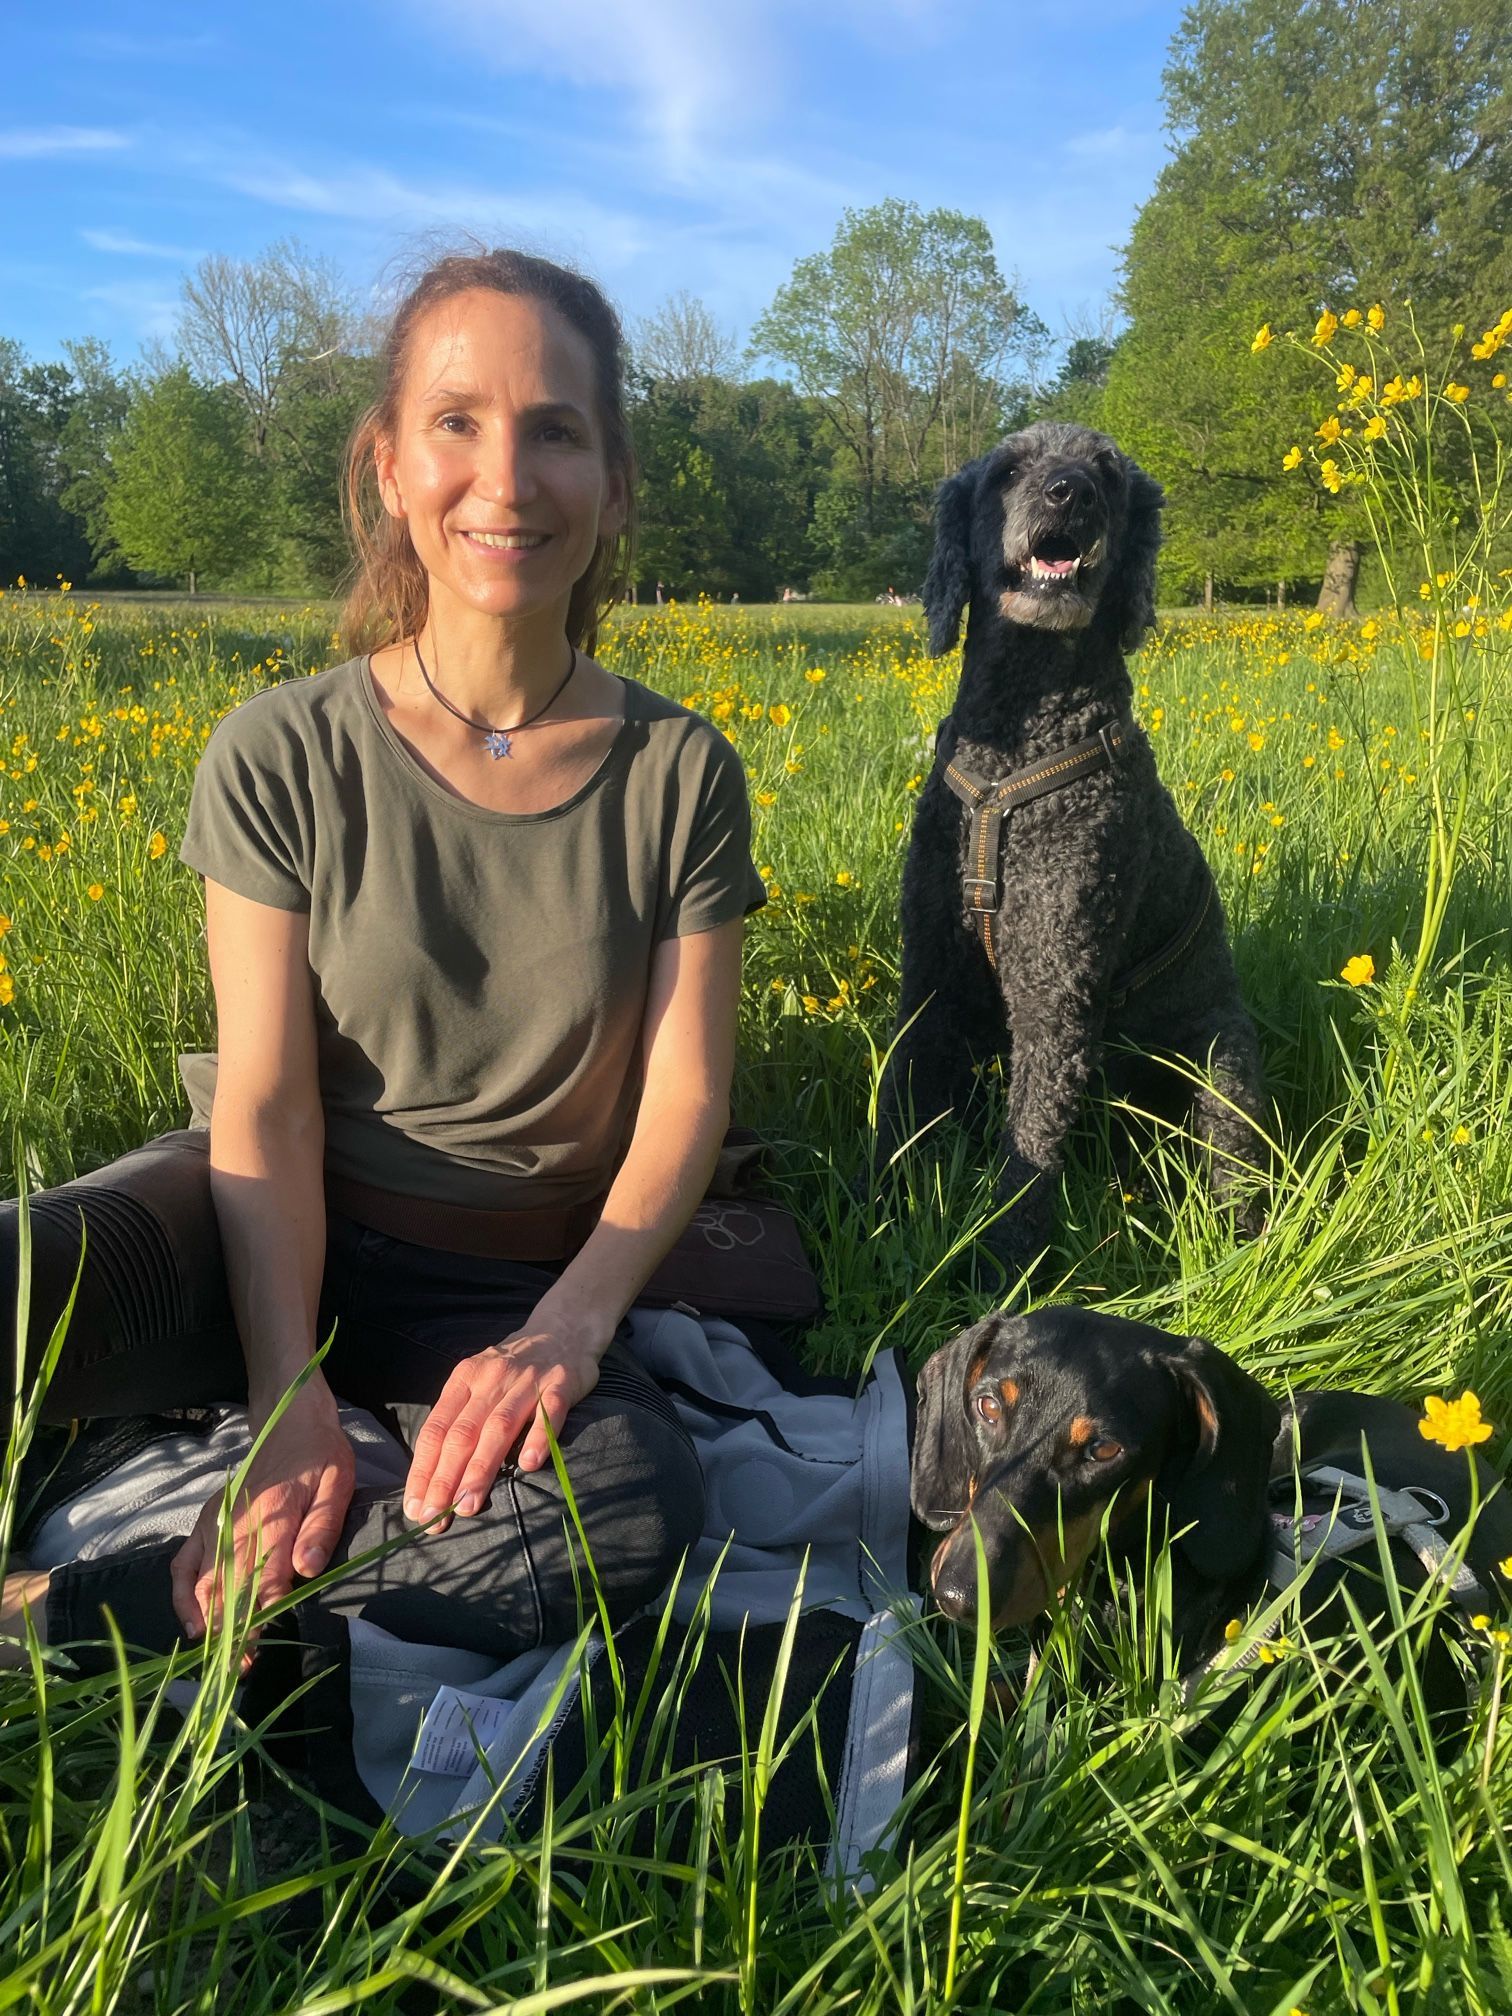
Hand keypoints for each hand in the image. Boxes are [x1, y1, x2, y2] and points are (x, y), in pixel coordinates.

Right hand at [170, 1383, 354, 1643]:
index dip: (262, 1612)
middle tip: (241, 1667)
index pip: (265, 1575)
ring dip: (209, 1621)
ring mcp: (216, 1522)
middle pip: (230, 1586)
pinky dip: (182, 1595)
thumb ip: (321, 1528)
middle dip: (234, 1629)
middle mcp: (237, 1521)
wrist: (288, 1420)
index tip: (260, 1645)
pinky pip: (183, 1563)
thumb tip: (306, 1570)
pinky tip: (192, 1624)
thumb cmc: (320, 1456)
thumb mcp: (337, 1485)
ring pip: (203, 1581)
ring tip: (219, 1657)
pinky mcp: (205, 1521)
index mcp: (275, 1514)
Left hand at [402, 1318, 607, 1524]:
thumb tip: (433, 1477)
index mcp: (464, 1379)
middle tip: (434, 1518)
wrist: (563, 1329)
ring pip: (499, 1427)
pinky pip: (549, 1413)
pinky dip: (538, 1438)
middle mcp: (492, 1379)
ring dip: (481, 1469)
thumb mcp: (478, 1382)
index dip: (423, 1470)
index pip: (436, 1429)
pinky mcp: (562, 1383)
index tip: (415, 1507)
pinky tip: (528, 1465)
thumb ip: (460, 1420)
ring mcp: (528, 1380)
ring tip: (468, 1505)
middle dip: (445, 1478)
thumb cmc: (513, 1368)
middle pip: (462, 1433)